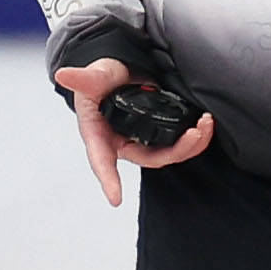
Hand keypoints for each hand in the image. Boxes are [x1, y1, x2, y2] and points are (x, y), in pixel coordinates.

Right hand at [51, 56, 211, 206]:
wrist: (122, 70)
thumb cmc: (102, 79)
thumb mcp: (93, 77)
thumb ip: (83, 79)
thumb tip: (63, 75)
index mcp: (100, 135)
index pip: (102, 161)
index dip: (108, 180)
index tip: (115, 199)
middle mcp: (123, 142)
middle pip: (150, 158)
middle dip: (176, 150)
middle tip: (196, 132)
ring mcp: (144, 139)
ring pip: (169, 153)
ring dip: (191, 144)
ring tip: (206, 123)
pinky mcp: (160, 133)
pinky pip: (179, 143)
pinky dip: (195, 137)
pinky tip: (206, 123)